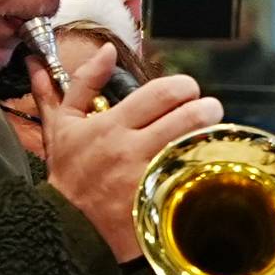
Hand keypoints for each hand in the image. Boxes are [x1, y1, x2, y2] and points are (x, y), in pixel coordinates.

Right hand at [32, 48, 222, 262]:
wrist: (65, 224)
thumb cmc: (69, 173)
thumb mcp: (63, 124)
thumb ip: (82, 83)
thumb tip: (104, 50)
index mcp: (110, 124)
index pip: (162, 92)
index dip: (184, 87)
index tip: (187, 92)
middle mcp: (130, 148)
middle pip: (190, 114)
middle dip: (208, 108)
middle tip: (208, 110)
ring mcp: (147, 175)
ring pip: (197, 144)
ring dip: (211, 135)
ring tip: (210, 133)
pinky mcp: (159, 199)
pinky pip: (193, 175)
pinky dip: (206, 165)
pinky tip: (206, 162)